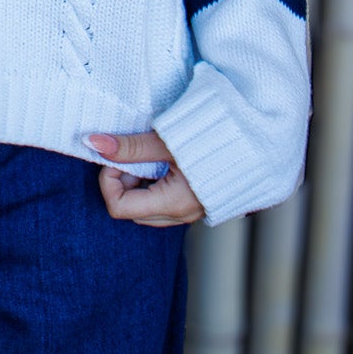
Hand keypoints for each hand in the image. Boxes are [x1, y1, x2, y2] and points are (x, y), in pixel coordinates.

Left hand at [86, 131, 203, 227]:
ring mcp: (191, 212)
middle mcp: (181, 215)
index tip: (117, 157)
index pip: (119, 208)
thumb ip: (130, 147)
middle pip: (131, 211)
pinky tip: (165, 162)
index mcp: (173, 203)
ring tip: (151, 157)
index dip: (109, 180)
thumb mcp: (167, 141)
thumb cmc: (214, 139)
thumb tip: (93, 143)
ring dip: (139, 183)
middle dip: (123, 182)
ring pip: (147, 209)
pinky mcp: (197, 204)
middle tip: (133, 156)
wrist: (259, 142)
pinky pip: (164, 203)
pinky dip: (155, 184)